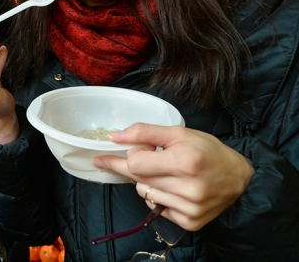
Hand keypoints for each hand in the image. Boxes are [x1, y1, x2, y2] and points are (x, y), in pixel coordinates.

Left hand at [94, 124, 254, 230]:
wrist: (240, 180)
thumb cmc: (208, 152)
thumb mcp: (179, 133)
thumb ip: (143, 132)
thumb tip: (113, 136)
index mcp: (184, 162)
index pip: (134, 163)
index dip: (134, 154)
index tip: (143, 148)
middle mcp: (187, 189)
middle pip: (137, 179)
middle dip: (137, 166)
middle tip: (150, 158)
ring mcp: (189, 209)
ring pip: (143, 193)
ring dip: (148, 182)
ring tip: (168, 174)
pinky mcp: (189, 223)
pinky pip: (155, 208)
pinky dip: (158, 197)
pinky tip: (174, 189)